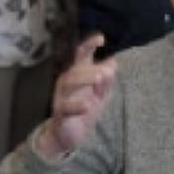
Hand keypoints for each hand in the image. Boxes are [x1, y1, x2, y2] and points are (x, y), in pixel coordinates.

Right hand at [40, 34, 117, 155]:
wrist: (69, 135)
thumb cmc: (84, 109)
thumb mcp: (101, 94)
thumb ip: (108, 80)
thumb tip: (113, 62)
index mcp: (78, 74)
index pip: (82, 55)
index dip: (89, 45)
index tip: (101, 38)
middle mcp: (67, 82)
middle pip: (76, 69)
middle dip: (91, 68)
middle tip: (107, 71)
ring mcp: (62, 96)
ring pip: (68, 84)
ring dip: (85, 79)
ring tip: (99, 78)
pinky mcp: (60, 113)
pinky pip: (65, 107)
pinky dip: (76, 106)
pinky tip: (87, 105)